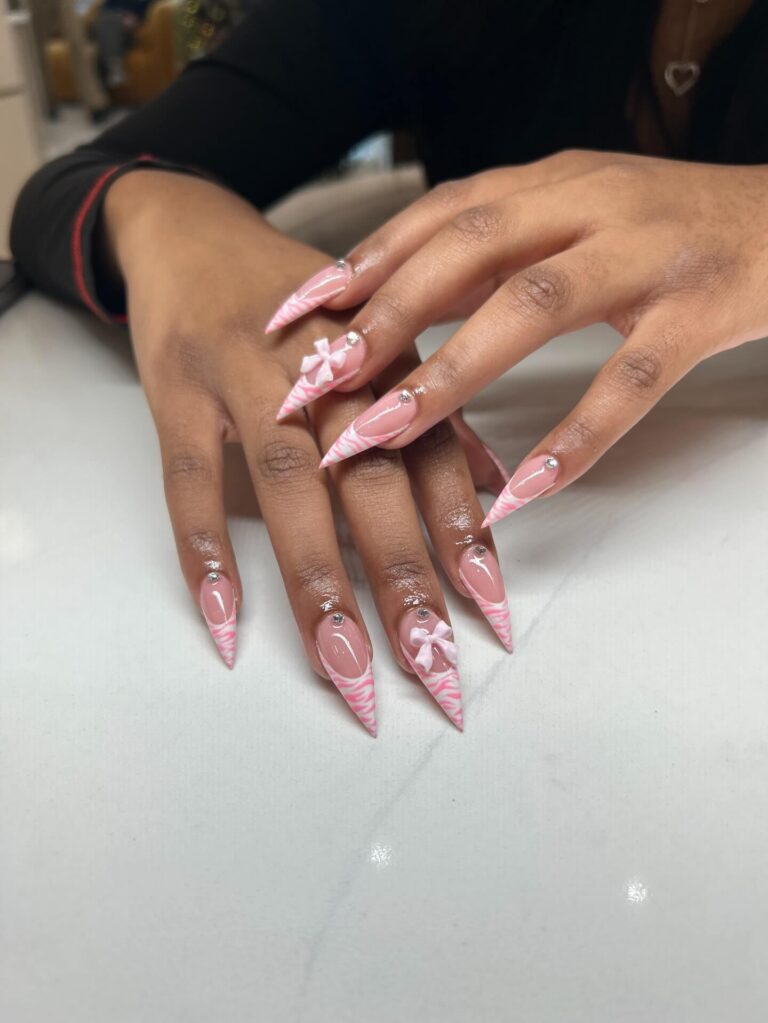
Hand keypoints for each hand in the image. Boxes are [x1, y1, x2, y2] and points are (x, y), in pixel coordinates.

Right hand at [104, 171, 511, 733]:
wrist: (191, 233)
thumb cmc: (300, 305)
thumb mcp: (380, 340)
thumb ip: (435, 415)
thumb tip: (495, 490)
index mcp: (387, 357)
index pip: (437, 457)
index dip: (465, 539)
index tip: (492, 622)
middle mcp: (327, 367)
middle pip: (371, 481)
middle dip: (405, 582)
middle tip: (430, 671)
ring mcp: (245, 378)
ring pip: (289, 486)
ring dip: (319, 581)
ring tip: (344, 669)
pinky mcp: (177, 393)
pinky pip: (188, 481)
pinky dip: (205, 552)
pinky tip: (226, 625)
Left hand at [266, 151, 767, 522]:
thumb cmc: (670, 228)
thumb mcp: (576, 218)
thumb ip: (498, 251)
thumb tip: (401, 300)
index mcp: (551, 184)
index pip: (435, 217)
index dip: (358, 266)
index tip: (289, 317)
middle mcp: (591, 206)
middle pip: (466, 254)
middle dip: (381, 320)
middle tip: (310, 385)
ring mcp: (648, 256)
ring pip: (533, 310)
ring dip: (447, 375)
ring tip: (379, 435)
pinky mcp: (701, 312)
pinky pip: (628, 382)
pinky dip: (571, 439)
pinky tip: (519, 491)